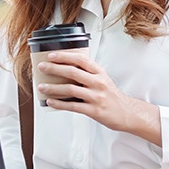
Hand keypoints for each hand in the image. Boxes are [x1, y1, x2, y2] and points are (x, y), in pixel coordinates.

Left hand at [36, 50, 162, 144]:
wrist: (127, 113)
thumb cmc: (111, 95)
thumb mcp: (102, 79)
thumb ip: (87, 73)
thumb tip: (64, 68)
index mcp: (99, 72)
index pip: (81, 59)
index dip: (65, 56)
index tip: (51, 55)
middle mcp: (98, 82)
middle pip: (73, 72)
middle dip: (54, 69)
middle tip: (42, 67)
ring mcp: (96, 97)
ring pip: (70, 89)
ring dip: (53, 88)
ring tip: (41, 87)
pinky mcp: (94, 111)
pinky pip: (73, 106)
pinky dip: (59, 104)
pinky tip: (50, 102)